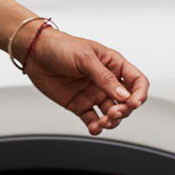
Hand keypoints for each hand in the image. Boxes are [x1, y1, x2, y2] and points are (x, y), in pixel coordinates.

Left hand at [23, 29, 148, 135]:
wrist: (34, 53)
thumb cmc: (60, 46)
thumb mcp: (85, 58)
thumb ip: (104, 77)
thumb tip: (123, 94)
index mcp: (113, 65)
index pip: (137, 81)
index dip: (139, 94)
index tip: (134, 102)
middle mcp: (105, 81)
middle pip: (126, 101)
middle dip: (124, 110)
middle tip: (114, 112)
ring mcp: (92, 94)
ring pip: (110, 113)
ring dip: (111, 121)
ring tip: (103, 122)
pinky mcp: (79, 104)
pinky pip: (92, 119)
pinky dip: (95, 126)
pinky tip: (94, 128)